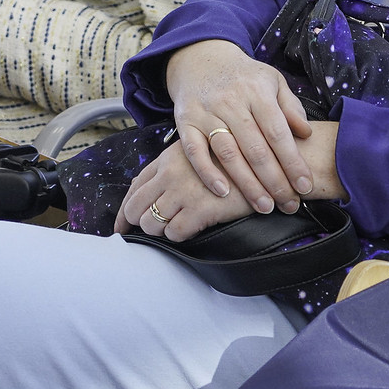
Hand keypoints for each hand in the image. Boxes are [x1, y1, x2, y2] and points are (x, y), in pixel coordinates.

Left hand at [117, 140, 256, 240]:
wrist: (265, 165)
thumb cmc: (234, 160)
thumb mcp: (199, 153)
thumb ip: (174, 166)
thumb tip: (150, 187)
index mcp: (168, 158)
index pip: (135, 185)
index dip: (125, 209)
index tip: (123, 224)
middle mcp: (171, 174)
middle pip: (136, 206)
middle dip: (139, 222)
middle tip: (151, 229)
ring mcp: (183, 191)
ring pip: (151, 222)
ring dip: (160, 230)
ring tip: (178, 226)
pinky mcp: (199, 209)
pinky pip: (174, 233)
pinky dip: (179, 235)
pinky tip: (193, 228)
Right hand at [164, 38, 314, 213]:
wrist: (201, 59)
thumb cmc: (244, 77)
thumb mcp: (273, 81)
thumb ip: (291, 107)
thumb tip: (306, 134)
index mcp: (257, 91)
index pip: (278, 132)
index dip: (293, 161)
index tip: (305, 185)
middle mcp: (231, 102)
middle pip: (256, 148)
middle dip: (275, 181)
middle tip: (289, 204)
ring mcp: (206, 113)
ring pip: (228, 154)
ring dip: (247, 184)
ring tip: (264, 206)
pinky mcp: (185, 123)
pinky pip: (195, 152)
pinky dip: (208, 173)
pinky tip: (223, 193)